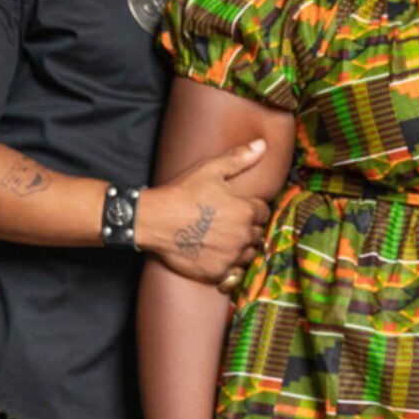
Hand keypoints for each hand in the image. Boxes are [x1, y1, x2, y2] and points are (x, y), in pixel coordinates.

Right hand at [136, 139, 269, 281]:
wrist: (154, 220)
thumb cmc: (182, 193)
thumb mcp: (210, 170)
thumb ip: (239, 158)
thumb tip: (262, 145)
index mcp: (246, 210)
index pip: (264, 212)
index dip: (253, 209)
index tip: (240, 208)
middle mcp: (242, 235)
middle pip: (258, 234)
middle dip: (249, 228)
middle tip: (230, 224)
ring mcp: (230, 256)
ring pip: (248, 254)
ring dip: (241, 248)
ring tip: (224, 240)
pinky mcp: (217, 273)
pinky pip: (233, 273)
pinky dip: (228, 265)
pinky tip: (216, 254)